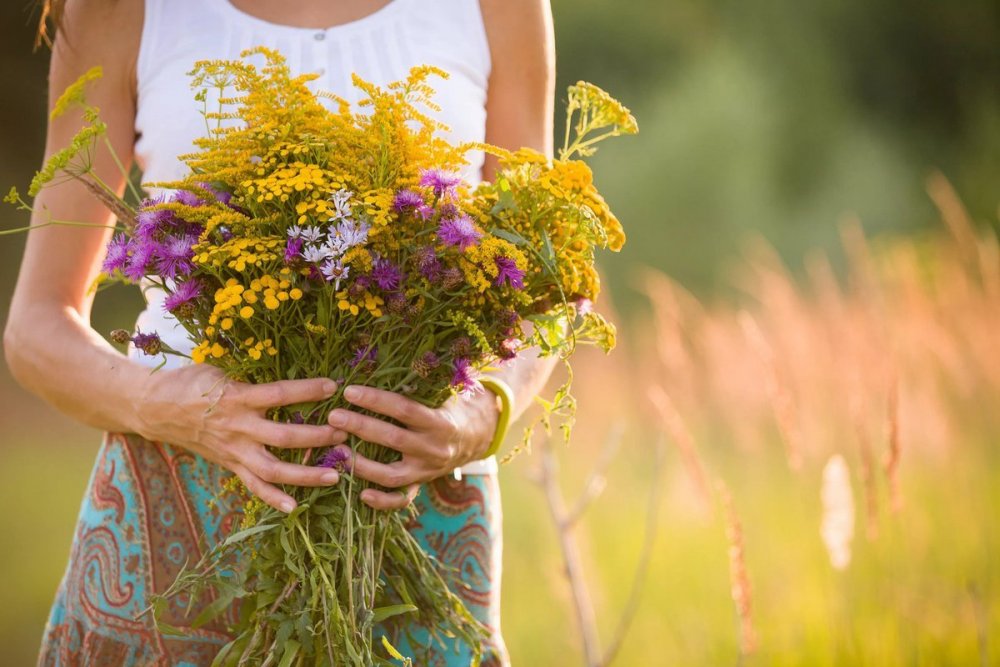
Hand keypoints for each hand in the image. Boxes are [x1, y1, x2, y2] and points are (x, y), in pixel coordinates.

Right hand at [133, 364, 347, 512]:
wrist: (153, 408)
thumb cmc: (190, 382)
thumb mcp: (220, 371)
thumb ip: (252, 377)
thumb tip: (286, 372)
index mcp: (237, 398)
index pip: (279, 395)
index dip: (307, 390)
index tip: (334, 386)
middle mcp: (238, 428)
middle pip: (283, 438)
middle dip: (317, 436)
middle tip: (345, 432)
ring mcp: (234, 450)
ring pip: (273, 470)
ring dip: (306, 475)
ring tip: (336, 475)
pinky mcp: (229, 465)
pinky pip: (253, 487)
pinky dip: (273, 499)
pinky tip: (295, 507)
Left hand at [325, 384, 500, 509]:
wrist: (476, 438)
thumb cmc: (451, 407)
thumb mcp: (445, 391)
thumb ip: (422, 382)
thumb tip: (388, 360)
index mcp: (440, 422)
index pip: (404, 409)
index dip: (376, 400)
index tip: (349, 391)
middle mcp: (433, 448)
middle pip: (392, 439)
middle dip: (360, 427)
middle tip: (333, 416)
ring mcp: (426, 471)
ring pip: (391, 474)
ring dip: (361, 465)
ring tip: (335, 451)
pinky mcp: (421, 485)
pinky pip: (401, 499)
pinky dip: (382, 500)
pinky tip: (361, 494)